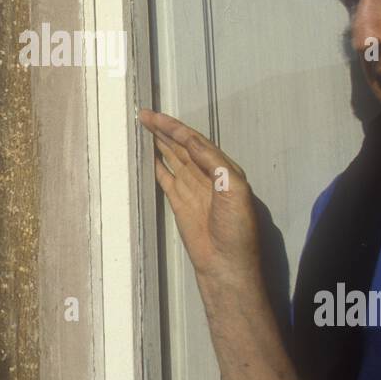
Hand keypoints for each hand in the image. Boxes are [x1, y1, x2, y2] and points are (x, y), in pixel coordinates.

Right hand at [139, 108, 261, 287]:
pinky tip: (148, 155)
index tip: (156, 117)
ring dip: (159, 143)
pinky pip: (165, 177)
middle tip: (144, 115)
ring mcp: (191, 188)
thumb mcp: (234, 191)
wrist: (226, 264)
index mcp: (223, 169)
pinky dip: (156, 165)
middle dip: (164, 130)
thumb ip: (214, 164)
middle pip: (182, 146)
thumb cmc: (236, 230)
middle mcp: (207, 175)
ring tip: (144, 128)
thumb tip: (191, 142)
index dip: (175, 128)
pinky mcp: (179, 203)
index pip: (195, 142)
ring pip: (172, 158)